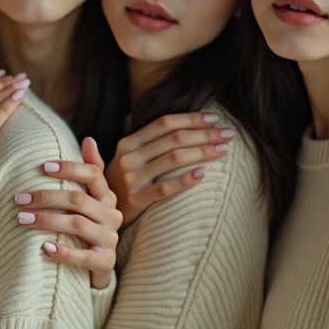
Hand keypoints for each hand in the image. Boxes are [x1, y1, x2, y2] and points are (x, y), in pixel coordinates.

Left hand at [15, 137, 120, 288]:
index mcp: (107, 196)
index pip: (93, 175)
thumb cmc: (90, 225)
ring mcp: (110, 239)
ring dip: (47, 221)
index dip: (69, 168)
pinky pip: (85, 257)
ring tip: (21, 219)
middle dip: (46, 197)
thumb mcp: (92, 198)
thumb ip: (91, 170)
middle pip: (79, 200)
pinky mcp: (106, 262)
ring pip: (78, 225)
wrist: (100, 265)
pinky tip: (45, 248)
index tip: (42, 167)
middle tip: (19, 198)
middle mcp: (111, 215)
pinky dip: (64, 252)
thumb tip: (89, 139)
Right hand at [104, 112, 233, 226]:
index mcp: (128, 142)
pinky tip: (204, 174)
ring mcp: (132, 179)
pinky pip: (165, 189)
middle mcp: (129, 157)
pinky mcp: (136, 200)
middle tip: (229, 134)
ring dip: (203, 152)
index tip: (214, 118)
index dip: (191, 118)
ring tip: (224, 150)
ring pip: (174, 159)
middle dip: (205, 134)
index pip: (164, 123)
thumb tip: (181, 123)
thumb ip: (148, 140)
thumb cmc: (122, 181)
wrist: (100, 211)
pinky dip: (186, 180)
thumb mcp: (127, 157)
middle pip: (173, 139)